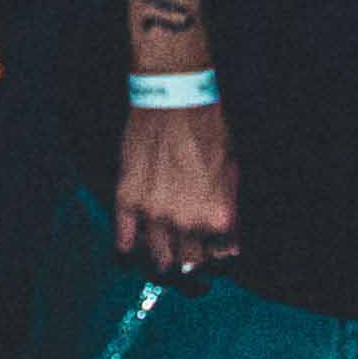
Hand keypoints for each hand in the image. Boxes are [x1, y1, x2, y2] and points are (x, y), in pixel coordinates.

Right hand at [112, 98, 240, 274]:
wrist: (175, 99)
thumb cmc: (209, 128)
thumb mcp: (233, 170)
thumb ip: (229, 209)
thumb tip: (228, 244)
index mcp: (218, 216)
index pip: (219, 253)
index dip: (216, 252)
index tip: (212, 251)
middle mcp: (187, 220)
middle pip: (188, 259)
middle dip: (189, 259)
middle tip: (187, 256)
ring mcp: (154, 211)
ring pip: (157, 253)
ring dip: (161, 258)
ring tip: (162, 259)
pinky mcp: (128, 196)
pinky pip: (124, 233)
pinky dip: (128, 243)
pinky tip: (130, 246)